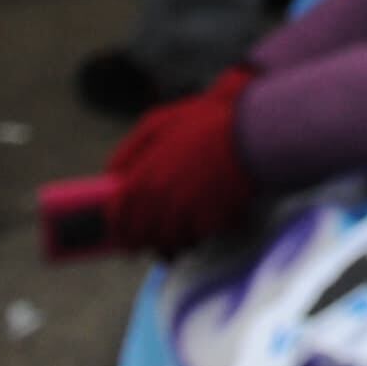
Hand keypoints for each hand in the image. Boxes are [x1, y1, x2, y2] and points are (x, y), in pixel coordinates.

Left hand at [106, 73, 257, 256]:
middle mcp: (159, 201)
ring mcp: (185, 213)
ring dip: (171, 244)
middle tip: (150, 242)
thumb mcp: (160, 122)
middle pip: (141, 235)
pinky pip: (199, 238)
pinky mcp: (211, 221)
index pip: (118, 216)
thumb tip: (112, 174)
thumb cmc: (207, 121)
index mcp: (142, 178)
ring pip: (169, 243)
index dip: (119, 228)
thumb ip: (131, 149)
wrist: (254, 130)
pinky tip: (204, 227)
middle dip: (143, 241)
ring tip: (178, 240)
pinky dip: (200, 235)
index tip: (123, 234)